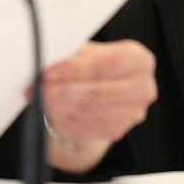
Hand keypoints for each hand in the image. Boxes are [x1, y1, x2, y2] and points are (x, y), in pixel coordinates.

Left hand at [41, 40, 156, 172]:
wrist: (100, 93)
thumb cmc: (92, 67)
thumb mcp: (85, 52)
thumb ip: (73, 55)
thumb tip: (48, 59)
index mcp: (139, 60)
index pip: (107, 63)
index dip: (76, 68)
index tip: (49, 71)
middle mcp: (143, 88)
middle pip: (98, 89)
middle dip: (64, 88)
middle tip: (39, 86)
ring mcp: (133, 113)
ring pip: (90, 109)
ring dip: (60, 104)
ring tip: (39, 96)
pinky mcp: (117, 131)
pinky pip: (87, 126)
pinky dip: (65, 118)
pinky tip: (50, 109)